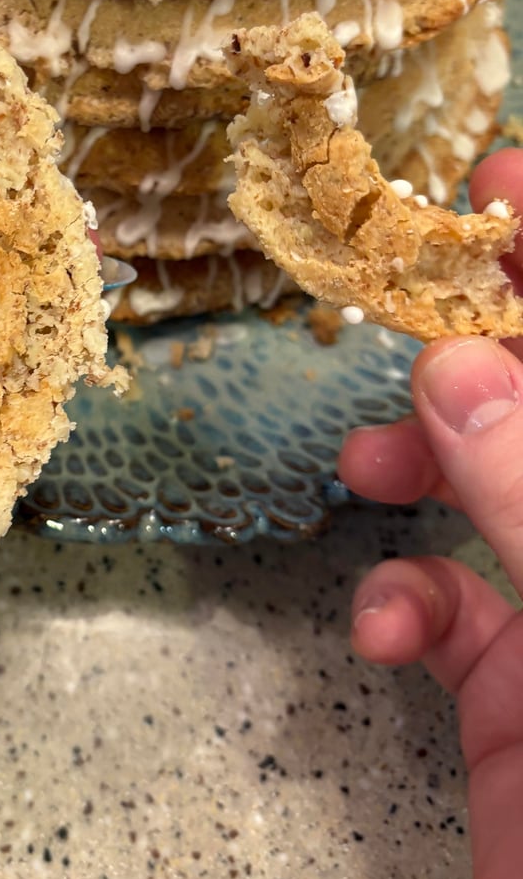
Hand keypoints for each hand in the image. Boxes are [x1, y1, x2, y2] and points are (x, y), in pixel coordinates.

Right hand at [339, 147, 522, 878]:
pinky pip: (451, 607)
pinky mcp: (518, 695)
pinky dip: (405, 598)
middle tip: (408, 300)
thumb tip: (458, 363)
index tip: (504, 182)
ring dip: (426, 465)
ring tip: (370, 465)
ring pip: (495, 488)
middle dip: (480, 349)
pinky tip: (389, 629)